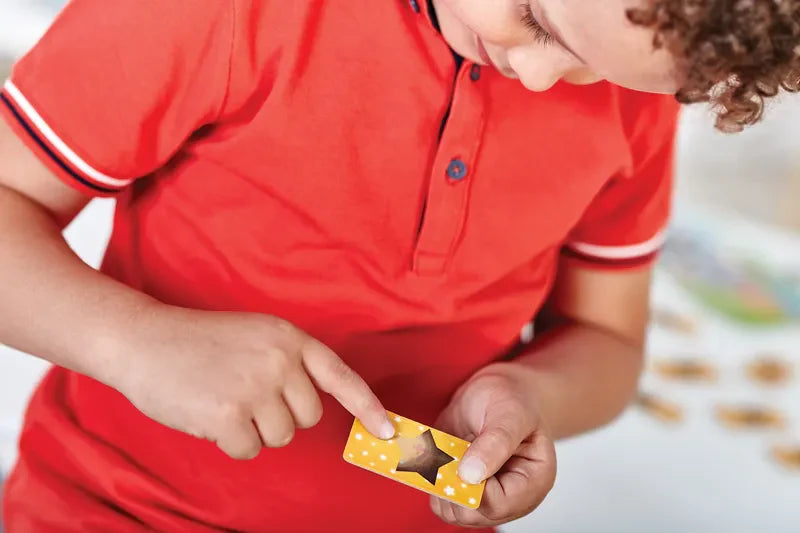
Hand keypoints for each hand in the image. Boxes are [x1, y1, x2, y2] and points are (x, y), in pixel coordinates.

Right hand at [110, 304, 394, 458]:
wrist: (143, 341)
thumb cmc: (199, 342)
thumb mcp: (255, 335)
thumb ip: (288, 362)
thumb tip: (314, 405)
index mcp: (289, 338)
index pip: (340, 377)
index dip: (367, 407)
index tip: (388, 432)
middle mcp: (279, 360)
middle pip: (308, 418)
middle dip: (280, 417)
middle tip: (245, 395)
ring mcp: (256, 387)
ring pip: (280, 437)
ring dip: (253, 430)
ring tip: (223, 400)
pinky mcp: (230, 414)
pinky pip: (249, 450)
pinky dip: (229, 442)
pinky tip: (209, 415)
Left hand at [431, 362, 556, 527]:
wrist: (496, 391)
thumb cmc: (513, 399)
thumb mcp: (510, 413)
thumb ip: (495, 443)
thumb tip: (471, 475)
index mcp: (533, 482)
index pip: (498, 505)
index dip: (472, 489)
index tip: (456, 462)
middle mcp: (511, 497)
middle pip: (472, 515)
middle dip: (451, 486)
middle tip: (445, 453)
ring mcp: (486, 495)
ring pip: (452, 511)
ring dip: (438, 482)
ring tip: (444, 450)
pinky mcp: (464, 488)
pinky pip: (440, 498)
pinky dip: (430, 478)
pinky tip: (437, 455)